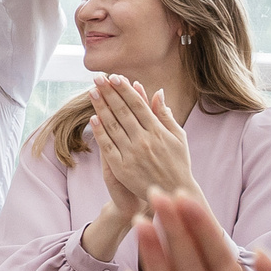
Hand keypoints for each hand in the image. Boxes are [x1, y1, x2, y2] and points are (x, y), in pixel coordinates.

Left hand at [87, 76, 195, 204]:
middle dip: (109, 93)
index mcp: (158, 131)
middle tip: (98, 78)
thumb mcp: (178, 137)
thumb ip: (165, 115)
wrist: (172, 193)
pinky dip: (99, 132)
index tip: (114, 77)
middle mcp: (144, 140)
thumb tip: (158, 91)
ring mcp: (131, 154)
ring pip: (112, 126)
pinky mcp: (121, 168)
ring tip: (92, 92)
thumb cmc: (178, 162)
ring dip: (101, 107)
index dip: (124, 90)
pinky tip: (92, 118)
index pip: (137, 105)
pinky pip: (107, 146)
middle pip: (122, 111)